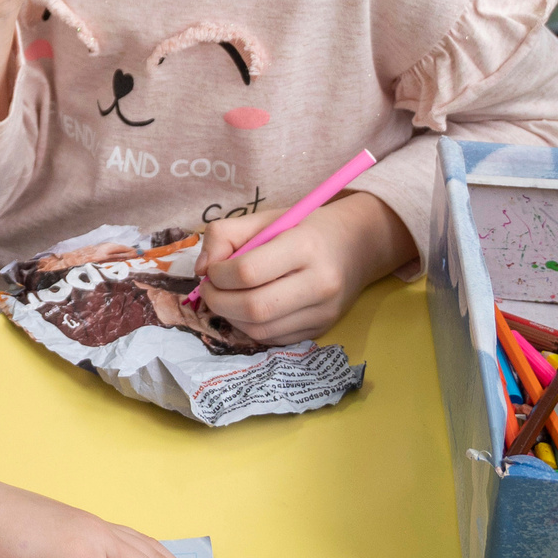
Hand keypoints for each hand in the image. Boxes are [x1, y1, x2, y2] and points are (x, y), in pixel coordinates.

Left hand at [194, 192, 409, 345]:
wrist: (356, 245)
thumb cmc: (305, 228)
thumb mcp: (266, 218)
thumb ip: (224, 234)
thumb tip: (201, 270)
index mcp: (305, 246)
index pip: (247, 272)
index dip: (218, 275)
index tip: (211, 269)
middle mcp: (320, 283)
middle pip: (253, 307)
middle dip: (218, 301)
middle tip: (210, 289)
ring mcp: (324, 311)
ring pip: (260, 330)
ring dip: (230, 318)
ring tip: (225, 298)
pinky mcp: (322, 329)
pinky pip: (274, 339)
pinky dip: (251, 328)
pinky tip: (246, 310)